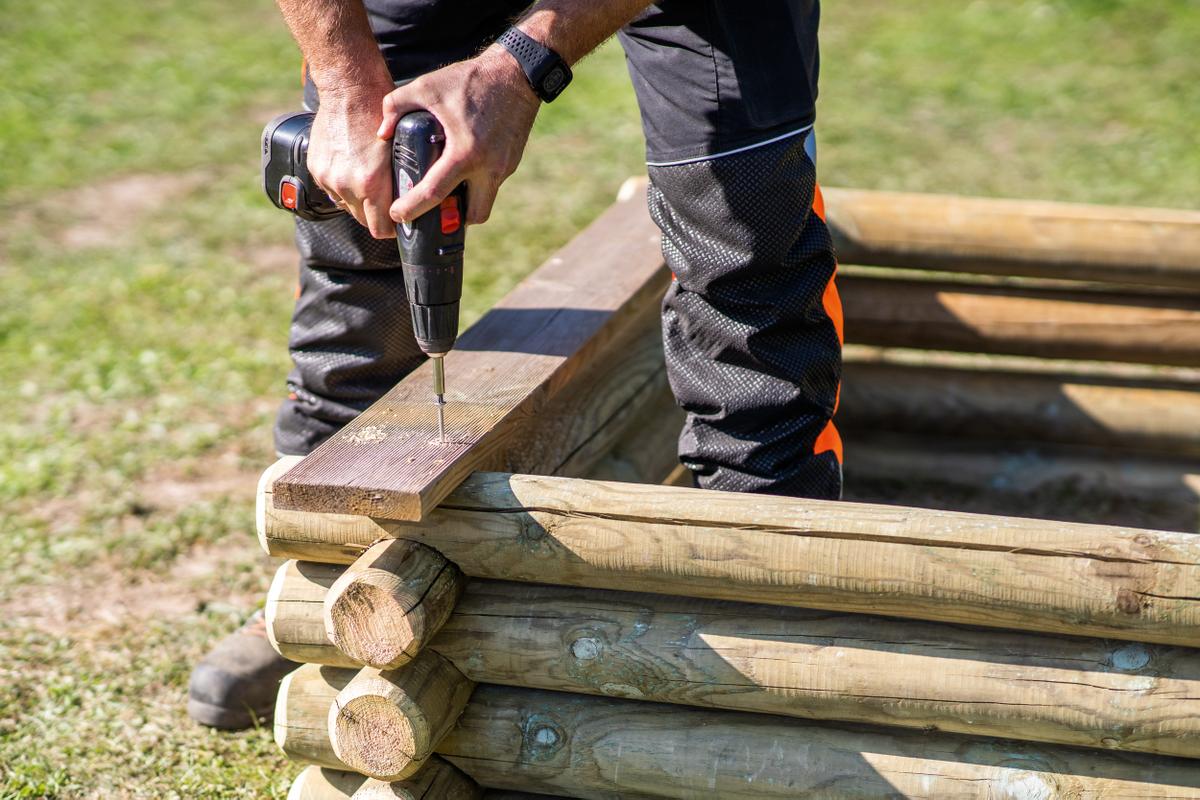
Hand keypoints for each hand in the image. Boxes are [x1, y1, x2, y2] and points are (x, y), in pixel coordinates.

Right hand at [307, 83, 396, 238]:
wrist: (348, 89)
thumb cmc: (380, 113)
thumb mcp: (402, 149)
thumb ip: (402, 180)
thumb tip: (411, 201)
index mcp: (370, 184)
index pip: (380, 229)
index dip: (392, 227)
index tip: (399, 221)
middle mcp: (346, 185)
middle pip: (363, 220)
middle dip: (376, 214)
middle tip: (388, 200)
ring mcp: (328, 178)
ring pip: (347, 206)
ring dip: (358, 200)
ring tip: (369, 180)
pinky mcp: (316, 169)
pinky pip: (332, 190)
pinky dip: (343, 185)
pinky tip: (353, 168)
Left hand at [377, 47, 540, 225]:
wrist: (515, 74)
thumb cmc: (470, 80)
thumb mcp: (426, 86)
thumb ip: (395, 106)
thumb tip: (382, 132)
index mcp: (464, 154)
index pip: (434, 194)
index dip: (412, 210)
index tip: (397, 216)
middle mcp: (488, 167)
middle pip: (472, 215)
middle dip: (453, 219)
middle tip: (434, 209)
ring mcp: (504, 167)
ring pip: (485, 201)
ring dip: (467, 203)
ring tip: (448, 188)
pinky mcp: (512, 161)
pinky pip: (492, 183)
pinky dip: (477, 183)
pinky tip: (464, 167)